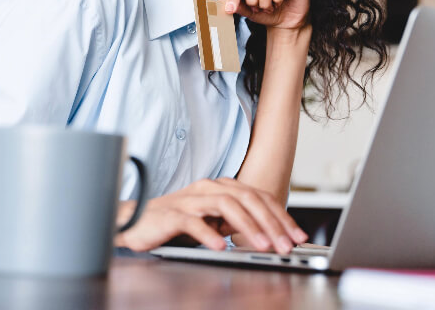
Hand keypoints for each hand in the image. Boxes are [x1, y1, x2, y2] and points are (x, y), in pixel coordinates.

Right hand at [114, 178, 306, 252]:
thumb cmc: (177, 222)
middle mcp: (208, 188)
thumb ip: (236, 221)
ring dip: (248, 226)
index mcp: (220, 188)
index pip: (257, 196)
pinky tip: (220, 247)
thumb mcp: (213, 221)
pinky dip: (209, 233)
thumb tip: (269, 234)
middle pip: (246, 197)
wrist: (136, 220)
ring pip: (225, 205)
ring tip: (262, 246)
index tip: (297, 236)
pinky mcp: (172, 214)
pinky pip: (193, 222)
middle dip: (270, 222)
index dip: (280, 215)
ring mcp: (190, 200)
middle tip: (286, 245)